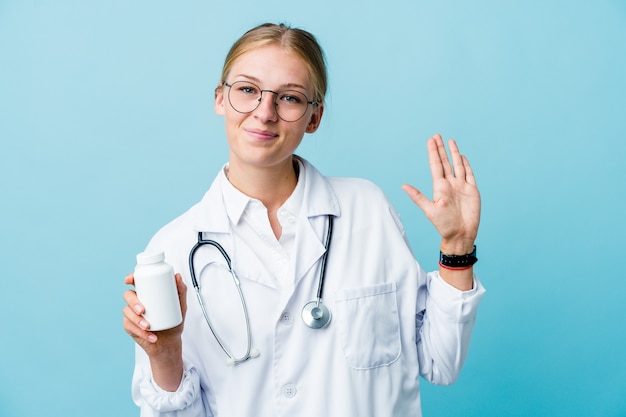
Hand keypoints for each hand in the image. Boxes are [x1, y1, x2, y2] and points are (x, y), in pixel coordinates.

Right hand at [123, 273, 187, 390]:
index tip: (130, 280)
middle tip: (142, 310)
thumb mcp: (180, 306)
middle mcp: (137, 301)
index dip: (130, 278)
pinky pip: (130, 327)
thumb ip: (181, 290)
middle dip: (133, 302)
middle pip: (128, 295)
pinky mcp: (130, 327)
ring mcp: (132, 314)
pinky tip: (150, 336)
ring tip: (148, 326)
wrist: (170, 342)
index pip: (135, 282)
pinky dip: (140, 332)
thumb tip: (178, 276)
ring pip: (127, 312)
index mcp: (147, 293)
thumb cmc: (173, 321)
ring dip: (136, 320)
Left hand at [402, 134, 480, 254]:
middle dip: (441, 149)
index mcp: (439, 187)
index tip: (430, 140)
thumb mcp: (429, 210)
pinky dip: (466, 164)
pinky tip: (462, 156)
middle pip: (445, 162)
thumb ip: (418, 196)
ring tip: (450, 141)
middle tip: (436, 135)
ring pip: (458, 165)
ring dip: (454, 153)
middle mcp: (450, 184)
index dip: (433, 152)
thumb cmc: (443, 225)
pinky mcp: (472, 190)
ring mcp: (461, 186)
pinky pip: (469, 174)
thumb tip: (403, 186)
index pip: (435, 165)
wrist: (460, 234)